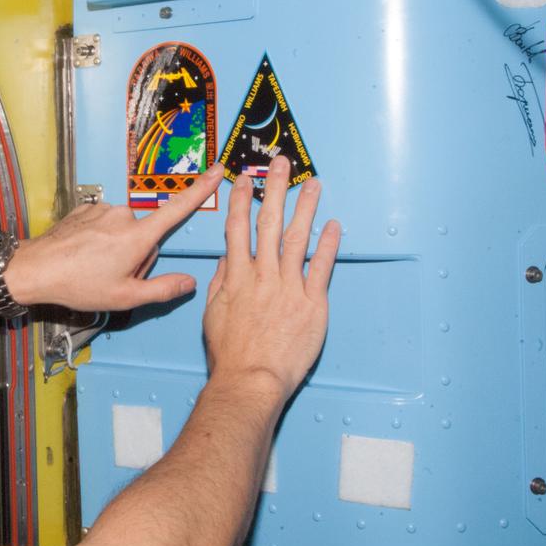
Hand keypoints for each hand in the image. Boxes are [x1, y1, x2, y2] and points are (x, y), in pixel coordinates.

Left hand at [6, 163, 226, 312]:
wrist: (35, 269)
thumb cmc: (78, 284)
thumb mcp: (125, 296)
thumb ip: (162, 289)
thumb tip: (189, 283)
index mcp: (138, 236)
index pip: (178, 209)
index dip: (201, 190)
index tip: (217, 171)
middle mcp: (123, 216)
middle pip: (145, 235)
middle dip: (136, 256)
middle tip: (114, 277)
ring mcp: (102, 210)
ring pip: (123, 231)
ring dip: (116, 249)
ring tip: (94, 269)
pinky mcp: (85, 209)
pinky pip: (103, 225)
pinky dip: (99, 240)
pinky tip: (83, 256)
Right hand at [202, 156, 339, 398]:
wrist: (251, 379)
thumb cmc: (230, 354)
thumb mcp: (212, 315)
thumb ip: (220, 283)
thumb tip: (226, 260)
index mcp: (236, 277)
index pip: (238, 230)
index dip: (242, 202)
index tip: (246, 181)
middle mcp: (263, 276)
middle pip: (269, 224)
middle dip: (275, 190)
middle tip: (281, 165)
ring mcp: (289, 287)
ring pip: (296, 239)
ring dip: (305, 208)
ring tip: (313, 185)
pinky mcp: (312, 303)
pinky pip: (321, 268)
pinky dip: (328, 245)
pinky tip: (333, 226)